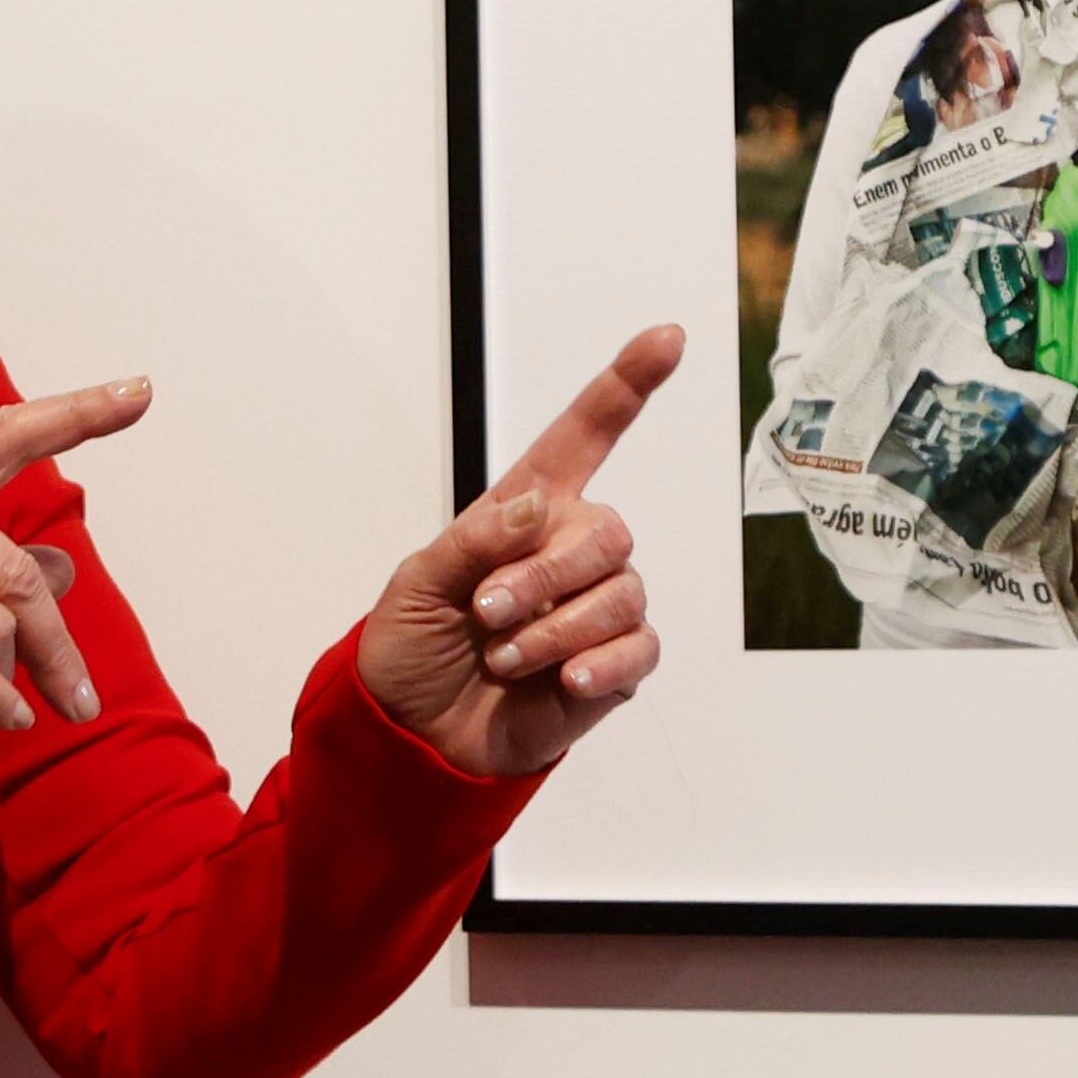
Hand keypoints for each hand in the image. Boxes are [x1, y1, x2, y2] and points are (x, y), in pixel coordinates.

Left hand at [360, 325, 684, 778]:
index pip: (584, 438)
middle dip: (545, 573)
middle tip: (487, 614)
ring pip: (621, 592)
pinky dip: (602, 659)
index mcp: (523, 514)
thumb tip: (539, 507)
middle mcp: (570, 554)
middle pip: (608, 531)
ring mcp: (596, 610)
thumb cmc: (410, 652)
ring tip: (504, 657)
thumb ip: (473, 541)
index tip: (667, 338)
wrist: (413, 738)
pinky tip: (566, 678)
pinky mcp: (613, 667)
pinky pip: (639, 647)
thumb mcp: (415, 585)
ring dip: (556, 626)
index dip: (625, 387)